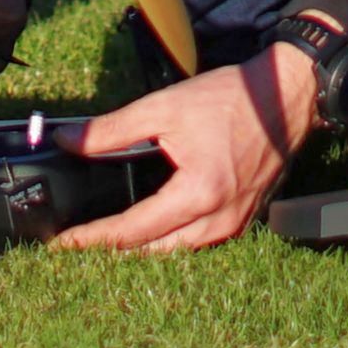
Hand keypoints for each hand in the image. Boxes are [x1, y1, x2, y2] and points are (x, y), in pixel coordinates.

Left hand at [57, 44, 317, 255]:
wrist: (286, 96)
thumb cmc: (231, 99)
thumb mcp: (164, 108)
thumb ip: (112, 129)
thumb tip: (68, 141)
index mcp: (198, 194)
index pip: (133, 231)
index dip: (93, 239)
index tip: (62, 243)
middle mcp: (219, 219)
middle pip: (153, 250)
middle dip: (113, 250)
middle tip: (78, 244)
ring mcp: (236, 223)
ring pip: (177, 250)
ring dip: (142, 247)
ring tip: (107, 239)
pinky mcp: (244, 219)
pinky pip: (199, 240)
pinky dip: (170, 238)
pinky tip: (150, 226)